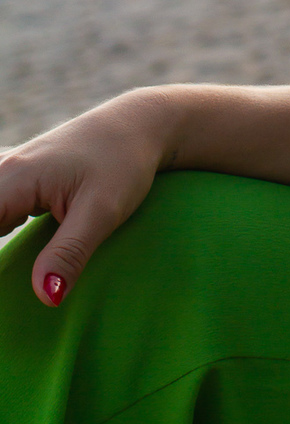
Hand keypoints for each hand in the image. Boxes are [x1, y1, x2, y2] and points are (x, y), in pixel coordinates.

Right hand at [0, 88, 179, 305]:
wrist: (141, 125)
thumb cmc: (124, 162)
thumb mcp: (103, 211)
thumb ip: (70, 253)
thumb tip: (45, 298)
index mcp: (14, 180)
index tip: (5, 275)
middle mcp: (2, 171)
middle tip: (5, 268)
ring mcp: (8, 171)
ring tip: (36, 249)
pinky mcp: (17, 178)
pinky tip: (11, 234)